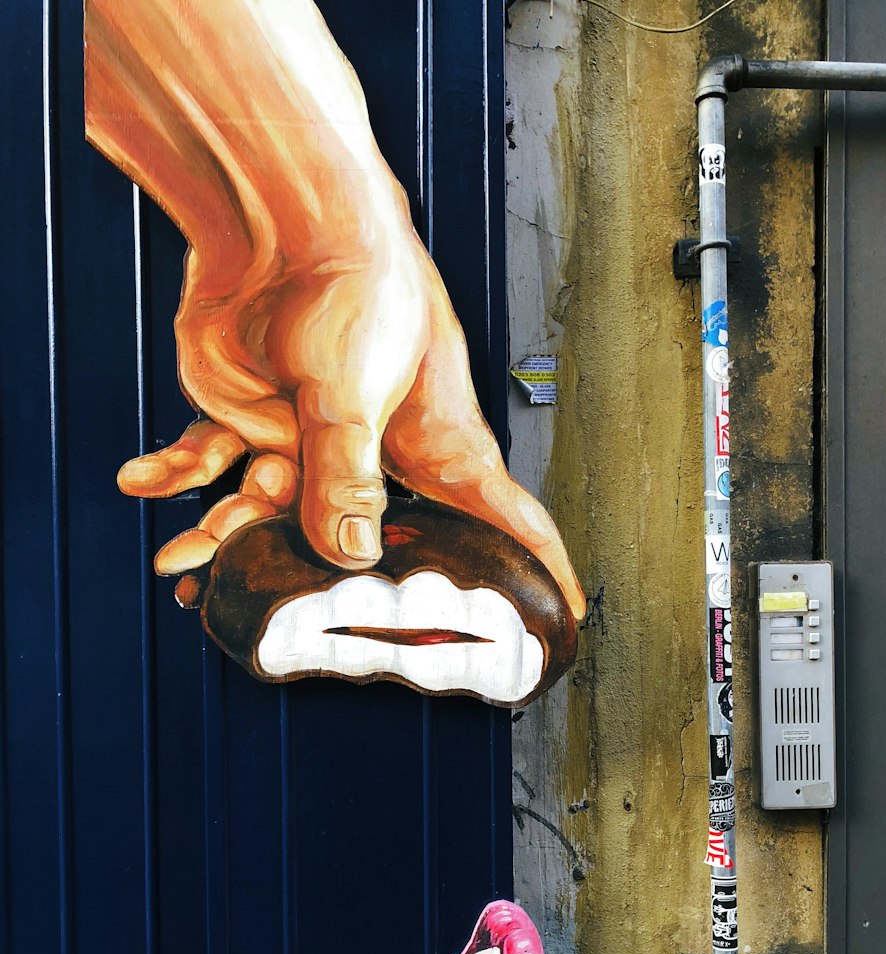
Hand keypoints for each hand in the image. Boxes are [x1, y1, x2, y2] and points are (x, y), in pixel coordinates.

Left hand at [117, 222, 585, 621]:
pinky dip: (177, 472)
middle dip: (325, 586)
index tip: (562, 624)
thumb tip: (347, 552)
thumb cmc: (351, 279)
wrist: (272, 214)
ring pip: (273, 515)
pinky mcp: (257, 419)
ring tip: (181, 563)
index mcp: (436, 445)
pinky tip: (141, 479)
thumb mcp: (353, 390)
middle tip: (286, 626)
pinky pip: (214, 464)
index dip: (540, 573)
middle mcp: (380, 453)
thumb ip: (345, 474)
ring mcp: (314, 441)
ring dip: (223, 536)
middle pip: (367, 542)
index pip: (506, 519)